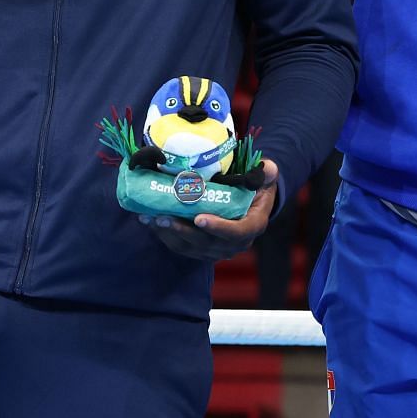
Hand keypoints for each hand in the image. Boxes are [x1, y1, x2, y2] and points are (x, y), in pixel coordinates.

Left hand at [140, 159, 279, 260]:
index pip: (236, 232)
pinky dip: (165, 236)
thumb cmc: (256, 186)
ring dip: (169, 235)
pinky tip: (150, 222)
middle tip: (164, 217)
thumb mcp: (265, 176)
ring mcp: (218, 249)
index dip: (218, 228)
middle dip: (184, 231)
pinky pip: (182, 246)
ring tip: (151, 219)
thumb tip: (266, 168)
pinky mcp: (202, 249)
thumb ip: (266, 172)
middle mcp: (235, 243)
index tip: (199, 218)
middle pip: (207, 243)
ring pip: (191, 248)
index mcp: (253, 225)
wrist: (250, 201)